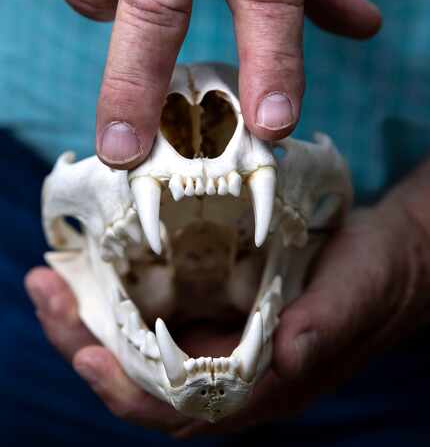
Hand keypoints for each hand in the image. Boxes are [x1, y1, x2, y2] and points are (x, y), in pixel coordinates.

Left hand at [25, 163, 429, 435]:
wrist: (385, 256)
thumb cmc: (375, 279)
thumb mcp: (354, 297)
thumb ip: (321, 329)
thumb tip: (283, 355)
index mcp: (263, 383)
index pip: (179, 408)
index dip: (127, 390)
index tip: (86, 352)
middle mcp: (231, 367)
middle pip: (140, 377)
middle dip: (86, 343)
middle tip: (47, 292)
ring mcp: (221, 335)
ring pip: (141, 342)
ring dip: (94, 314)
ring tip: (55, 277)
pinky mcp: (219, 302)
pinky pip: (159, 304)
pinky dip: (123, 288)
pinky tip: (101, 259)